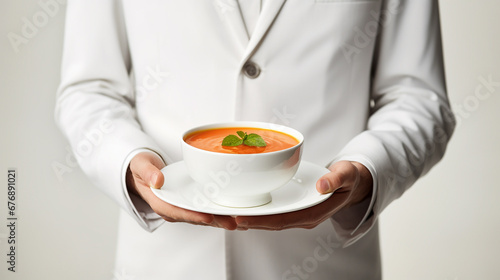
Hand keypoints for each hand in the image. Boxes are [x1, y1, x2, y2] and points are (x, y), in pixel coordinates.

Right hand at [126, 152, 236, 229]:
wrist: (143, 170)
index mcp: (161, 203)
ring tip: (241, 221)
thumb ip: (148, 172)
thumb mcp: (141, 165)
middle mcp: (174, 208)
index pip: (178, 212)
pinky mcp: (192, 202)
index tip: (209, 218)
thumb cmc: (141, 168)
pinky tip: (236, 212)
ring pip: (204, 216)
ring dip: (222, 219)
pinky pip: (207, 209)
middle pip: (196, 218)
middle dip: (215, 222)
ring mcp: (184, 206)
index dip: (194, 216)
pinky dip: (221, 211)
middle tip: (234, 223)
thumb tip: (157, 180)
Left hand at [234, 161, 372, 229]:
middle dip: (248, 221)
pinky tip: (242, 204)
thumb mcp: (346, 174)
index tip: (241, 218)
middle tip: (223, 217)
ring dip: (250, 217)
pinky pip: (272, 211)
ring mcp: (297, 213)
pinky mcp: (293, 206)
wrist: (353, 181)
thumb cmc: (349, 178)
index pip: (282, 220)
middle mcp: (303, 217)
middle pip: (270, 222)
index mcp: (313, 213)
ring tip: (225, 213)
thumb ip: (335, 180)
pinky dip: (257, 209)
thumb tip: (322, 186)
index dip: (261, 220)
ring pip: (269, 218)